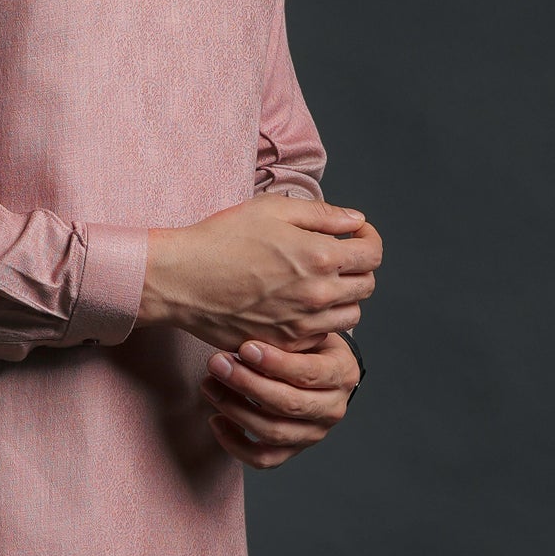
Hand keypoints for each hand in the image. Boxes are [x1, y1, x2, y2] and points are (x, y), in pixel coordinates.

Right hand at [139, 196, 380, 351]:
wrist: (181, 280)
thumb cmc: (221, 238)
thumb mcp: (272, 209)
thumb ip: (322, 215)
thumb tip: (356, 221)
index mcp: (320, 257)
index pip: (373, 254)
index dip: (369, 240)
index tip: (356, 236)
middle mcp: (318, 295)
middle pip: (366, 286)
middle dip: (358, 268)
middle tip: (336, 258)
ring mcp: (302, 325)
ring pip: (350, 316)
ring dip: (342, 298)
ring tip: (317, 284)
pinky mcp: (285, 346)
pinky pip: (321, 338)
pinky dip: (319, 323)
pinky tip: (297, 306)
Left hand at [202, 334, 361, 469]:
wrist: (319, 365)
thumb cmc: (308, 342)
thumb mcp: (307, 331)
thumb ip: (288, 334)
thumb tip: (247, 340)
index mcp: (342, 374)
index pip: (308, 374)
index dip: (274, 363)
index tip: (244, 347)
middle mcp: (333, 408)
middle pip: (288, 404)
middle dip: (247, 384)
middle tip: (217, 363)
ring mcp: (314, 434)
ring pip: (273, 432)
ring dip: (235, 409)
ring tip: (209, 385)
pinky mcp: (293, 450)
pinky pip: (263, 458)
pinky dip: (235, 443)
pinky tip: (215, 419)